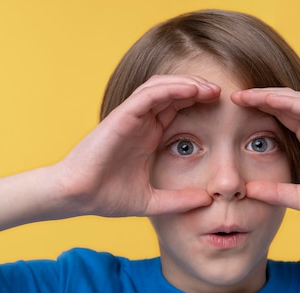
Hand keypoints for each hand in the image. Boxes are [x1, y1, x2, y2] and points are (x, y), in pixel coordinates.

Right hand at [54, 75, 219, 217]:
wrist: (77, 197)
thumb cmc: (107, 197)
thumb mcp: (152, 201)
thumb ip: (179, 200)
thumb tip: (207, 201)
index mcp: (148, 136)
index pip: (176, 110)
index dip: (198, 105)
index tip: (221, 109)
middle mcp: (140, 122)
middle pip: (173, 93)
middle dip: (197, 89)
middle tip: (220, 93)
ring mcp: (130, 117)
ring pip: (161, 87)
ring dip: (186, 84)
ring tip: (209, 88)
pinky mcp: (121, 116)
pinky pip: (148, 95)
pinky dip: (170, 88)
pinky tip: (190, 90)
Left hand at [232, 88, 299, 220]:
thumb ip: (276, 192)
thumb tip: (248, 191)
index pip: (279, 117)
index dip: (257, 110)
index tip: (233, 110)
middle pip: (284, 104)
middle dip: (259, 98)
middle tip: (233, 95)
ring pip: (296, 102)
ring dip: (271, 96)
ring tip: (247, 94)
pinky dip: (292, 103)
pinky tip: (272, 100)